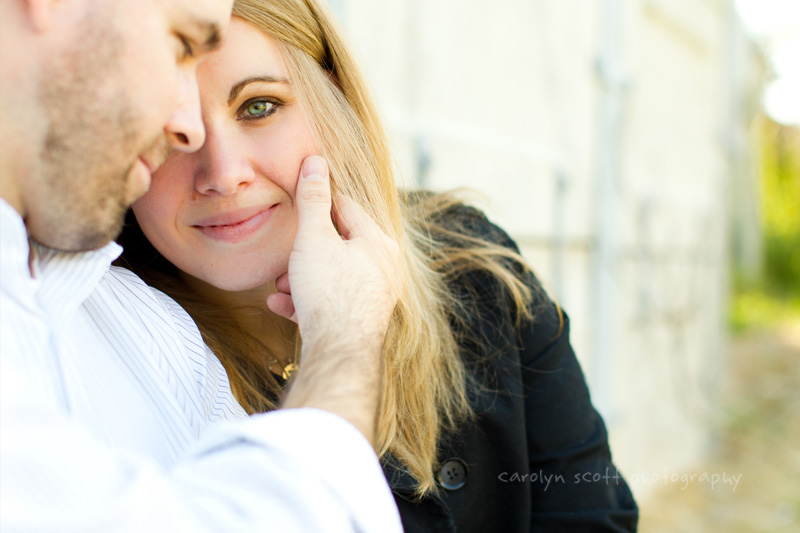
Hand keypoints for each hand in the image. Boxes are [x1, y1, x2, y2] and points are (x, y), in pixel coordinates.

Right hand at [268, 156, 400, 445]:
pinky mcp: (361, 321)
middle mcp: (384, 267)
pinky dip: (306, 301)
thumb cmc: (330, 291)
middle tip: (285, 258)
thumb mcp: (313, 238)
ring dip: (301, 277)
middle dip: (304, 251)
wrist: (340, 352)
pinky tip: (281, 305)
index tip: (297, 208)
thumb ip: (312, 200)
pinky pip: (332, 302)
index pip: (347, 208)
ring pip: (332, 275)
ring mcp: (375, 296)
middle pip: (337, 245)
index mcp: (378, 242)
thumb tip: (315, 161)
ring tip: (280, 284)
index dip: (318, 206)